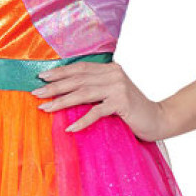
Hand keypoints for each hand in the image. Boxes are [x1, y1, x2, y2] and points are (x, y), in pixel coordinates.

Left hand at [31, 59, 170, 140]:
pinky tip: (69, 128)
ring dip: (61, 101)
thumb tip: (66, 92)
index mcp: (110, 69)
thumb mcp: (112, 94)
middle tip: (36, 93)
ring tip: (45, 108)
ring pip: (83, 93)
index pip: (80, 68)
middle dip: (55, 87)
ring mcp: (118, 88)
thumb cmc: (132, 109)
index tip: (41, 77)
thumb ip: (96, 88)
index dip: (60, 72)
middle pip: (77, 79)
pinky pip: (96, 111)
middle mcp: (113, 74)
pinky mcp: (122, 103)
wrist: (158, 119)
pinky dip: (81, 120)